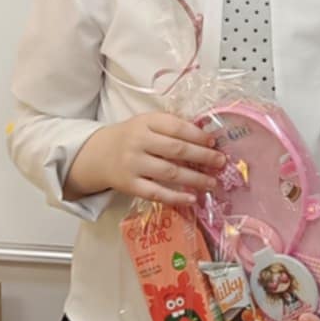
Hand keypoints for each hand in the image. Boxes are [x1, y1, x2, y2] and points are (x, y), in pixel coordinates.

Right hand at [76, 113, 222, 205]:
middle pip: (176, 150)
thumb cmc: (132, 137)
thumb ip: (172, 127)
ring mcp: (133, 165)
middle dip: (202, 157)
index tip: (213, 142)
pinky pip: (156, 193)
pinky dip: (176, 197)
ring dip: (195, 179)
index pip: (176, 127)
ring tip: (213, 183)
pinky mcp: (130, 185)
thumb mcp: (148, 124)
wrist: (98, 155)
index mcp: (146, 122)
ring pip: (169, 173)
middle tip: (221, 162)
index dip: (197, 135)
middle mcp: (138, 142)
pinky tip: (193, 198)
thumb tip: (207, 138)